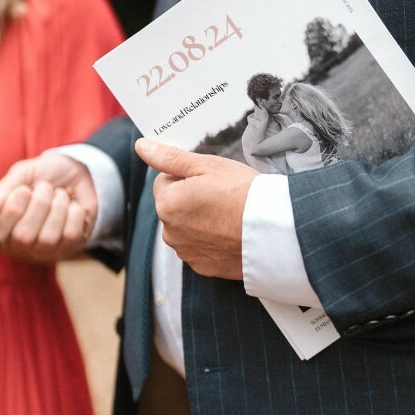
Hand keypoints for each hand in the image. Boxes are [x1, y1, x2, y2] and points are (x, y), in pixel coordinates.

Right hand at [0, 154, 97, 263]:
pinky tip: (72, 206)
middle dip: (40, 203)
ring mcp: (45, 248)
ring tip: (60, 196)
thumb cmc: (44, 174)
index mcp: (1, 224)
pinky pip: (71, 235)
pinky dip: (74, 213)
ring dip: (58, 206)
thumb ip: (2, 191)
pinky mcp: (69, 246)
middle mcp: (20, 242)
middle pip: (24, 235)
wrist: (77, 171)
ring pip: (48, 238)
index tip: (25, 189)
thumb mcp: (22, 174)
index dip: (13, 207)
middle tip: (46, 188)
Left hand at [135, 140, 257, 279]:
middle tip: (222, 196)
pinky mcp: (203, 267)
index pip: (164, 181)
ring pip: (186, 228)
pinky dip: (211, 241)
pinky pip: (199, 248)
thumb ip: (170, 157)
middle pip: (174, 206)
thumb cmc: (241, 192)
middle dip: (190, 199)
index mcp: (166, 204)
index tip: (210, 180)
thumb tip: (141, 147)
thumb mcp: (207, 165)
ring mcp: (186, 253)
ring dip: (200, 221)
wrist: (273, 230)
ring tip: (228, 215)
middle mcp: (170, 233)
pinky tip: (230, 233)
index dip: (186, 176)